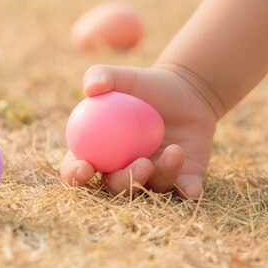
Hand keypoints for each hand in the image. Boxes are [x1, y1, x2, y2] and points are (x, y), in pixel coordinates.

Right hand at [60, 64, 217, 197]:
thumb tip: (89, 89)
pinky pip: (183, 190)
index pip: (77, 168)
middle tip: (140, 164)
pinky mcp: (181, 180)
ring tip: (173, 151)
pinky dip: (187, 191)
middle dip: (124, 183)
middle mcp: (122, 170)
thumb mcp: (123, 76)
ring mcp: (152, 177)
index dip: (75, 174)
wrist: (187, 92)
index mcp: (98, 151)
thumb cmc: (146, 84)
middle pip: (115, 186)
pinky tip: (192, 190)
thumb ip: (101, 76)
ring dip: (161, 176)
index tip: (85, 168)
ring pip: (151, 188)